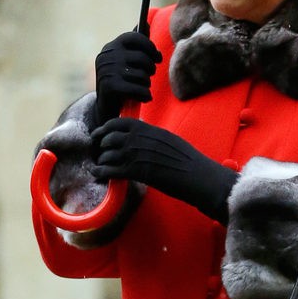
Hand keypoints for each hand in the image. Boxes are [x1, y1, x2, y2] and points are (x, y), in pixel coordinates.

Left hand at [92, 118, 238, 223]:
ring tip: (99, 166)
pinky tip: (99, 174)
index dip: (106, 128)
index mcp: (150, 130)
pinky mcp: (137, 171)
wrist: (199, 176)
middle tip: (98, 153)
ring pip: (107, 154)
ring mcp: (138, 154)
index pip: (120, 122)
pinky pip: (111, 169)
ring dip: (101, 161)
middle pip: (109, 137)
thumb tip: (144, 139)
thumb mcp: (170, 141)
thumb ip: (154, 138)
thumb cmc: (189, 162)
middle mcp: (141, 139)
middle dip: (100, 146)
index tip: (100, 135)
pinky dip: (101, 172)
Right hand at [94, 31, 162, 124]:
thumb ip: (135, 44)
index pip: (135, 37)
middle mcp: (107, 56)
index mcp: (111, 47)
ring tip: (142, 88)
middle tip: (149, 76)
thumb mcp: (126, 61)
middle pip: (143, 57)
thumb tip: (146, 23)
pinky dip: (145, 95)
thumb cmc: (121, 81)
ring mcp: (107, 71)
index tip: (157, 57)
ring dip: (147, 84)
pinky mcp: (110, 87)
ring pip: (142, 75)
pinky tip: (144, 98)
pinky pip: (139, 88)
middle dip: (151, 69)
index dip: (150, 46)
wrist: (105, 107)